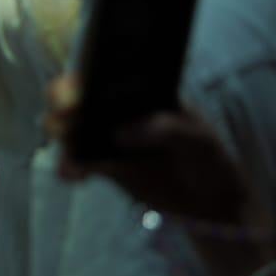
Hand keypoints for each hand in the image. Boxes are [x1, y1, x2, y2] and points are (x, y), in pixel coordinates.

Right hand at [45, 73, 253, 225]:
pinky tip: (71, 175)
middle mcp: (119, 110)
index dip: (86, 74)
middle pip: (80, 97)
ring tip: (69, 155)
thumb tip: (121, 132)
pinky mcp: (106, 166)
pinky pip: (80, 162)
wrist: (212, 203)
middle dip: (64, 101)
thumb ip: (166, 129)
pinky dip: (71, 166)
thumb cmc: (208, 157)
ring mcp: (109, 138)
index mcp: (141, 91)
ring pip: (73, 129)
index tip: (78, 87)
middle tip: (65, 116)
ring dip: (63, 137)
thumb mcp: (198, 138)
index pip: (108, 73)